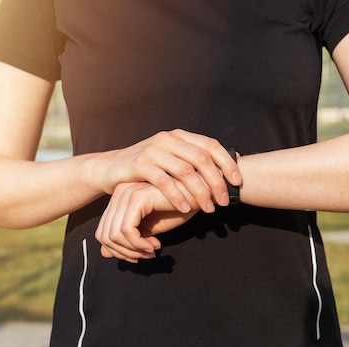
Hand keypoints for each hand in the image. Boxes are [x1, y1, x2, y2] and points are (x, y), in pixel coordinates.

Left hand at [95, 182, 198, 262]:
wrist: (202, 192)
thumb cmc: (180, 207)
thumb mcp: (150, 228)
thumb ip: (128, 239)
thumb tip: (103, 254)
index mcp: (120, 198)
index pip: (103, 232)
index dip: (119, 251)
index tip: (140, 255)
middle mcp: (119, 192)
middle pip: (104, 235)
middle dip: (125, 252)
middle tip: (147, 256)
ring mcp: (127, 193)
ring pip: (114, 235)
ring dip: (134, 250)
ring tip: (153, 251)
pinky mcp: (137, 197)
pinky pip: (127, 230)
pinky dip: (139, 244)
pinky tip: (156, 245)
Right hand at [96, 129, 240, 213]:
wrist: (111, 169)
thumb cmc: (148, 169)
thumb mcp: (172, 159)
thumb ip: (196, 159)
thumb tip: (232, 160)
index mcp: (179, 136)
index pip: (211, 145)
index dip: (227, 163)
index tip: (237, 182)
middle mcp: (167, 139)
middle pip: (201, 159)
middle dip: (216, 182)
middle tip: (225, 202)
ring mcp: (152, 150)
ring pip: (185, 171)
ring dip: (200, 192)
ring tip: (208, 209)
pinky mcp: (139, 164)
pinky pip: (163, 181)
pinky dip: (177, 196)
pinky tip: (185, 208)